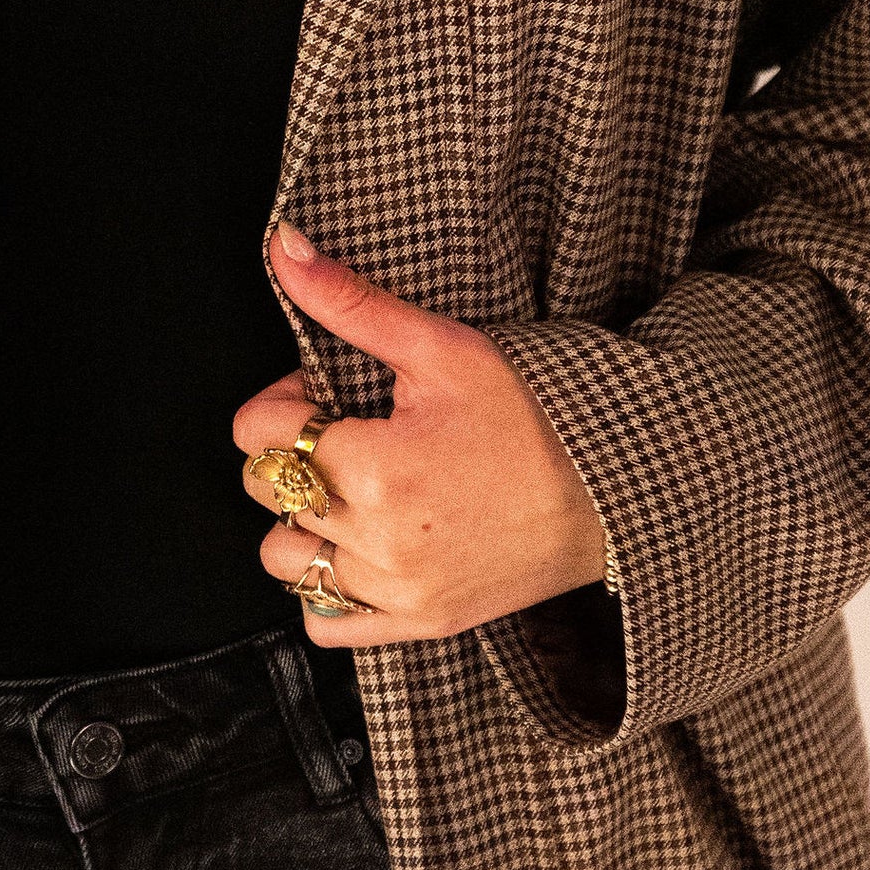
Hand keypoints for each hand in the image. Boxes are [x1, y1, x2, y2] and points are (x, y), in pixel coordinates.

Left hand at [233, 224, 606, 645]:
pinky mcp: (420, 624)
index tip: (329, 392)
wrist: (611, 491)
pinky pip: (324, 623)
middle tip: (347, 432)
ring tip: (352, 490)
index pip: (258, 432)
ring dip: (302, 522)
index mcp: (378, 467)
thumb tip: (280, 244)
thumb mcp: (444, 346)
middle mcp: (379, 540)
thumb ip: (351, 302)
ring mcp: (398, 591)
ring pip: (284, 561)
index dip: (286, 399)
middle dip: (292, 452)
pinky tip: (359, 546)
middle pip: (266, 491)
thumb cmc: (534, 414)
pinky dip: (325, 586)